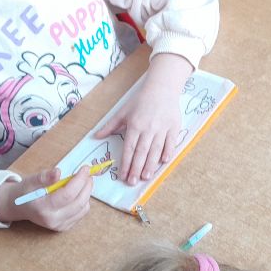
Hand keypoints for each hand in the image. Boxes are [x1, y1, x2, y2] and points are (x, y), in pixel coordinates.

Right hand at [0, 166, 92, 230]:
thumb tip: (57, 172)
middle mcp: (52, 220)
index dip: (79, 180)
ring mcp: (59, 225)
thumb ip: (44, 177)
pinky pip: (81, 213)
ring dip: (87, 193)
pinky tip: (77, 192)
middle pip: (78, 202)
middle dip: (86, 185)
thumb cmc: (26, 192)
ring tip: (82, 181)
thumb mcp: (31, 180)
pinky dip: (84, 201)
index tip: (85, 169)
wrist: (19, 207)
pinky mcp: (64, 227)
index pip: (67, 195)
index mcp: (42, 208)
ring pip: (83, 208)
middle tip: (87, 173)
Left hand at [94, 54, 190, 186]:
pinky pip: (170, 143)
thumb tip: (96, 136)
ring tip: (146, 177)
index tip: (123, 175)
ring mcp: (162, 128)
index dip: (126, 163)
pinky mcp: (174, 127)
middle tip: (132, 182)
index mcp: (135, 125)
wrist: (162, 88)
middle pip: (142, 152)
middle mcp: (148, 128)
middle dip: (136, 168)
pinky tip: (163, 163)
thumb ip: (110, 126)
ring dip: (150, 165)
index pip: (129, 148)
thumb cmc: (141, 100)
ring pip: (155, 150)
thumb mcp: (123, 111)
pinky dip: (167, 153)